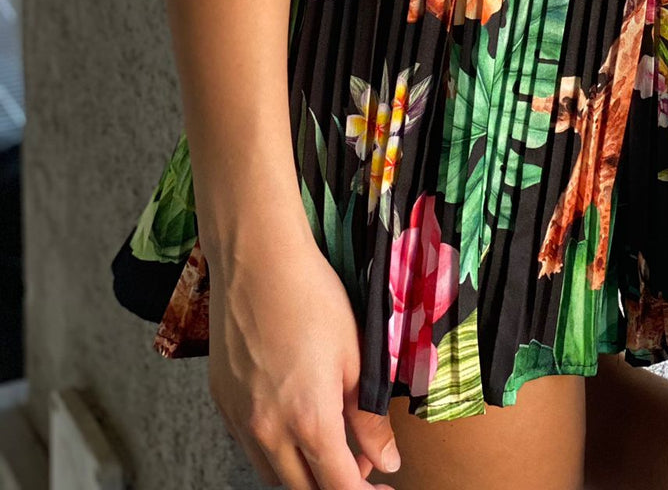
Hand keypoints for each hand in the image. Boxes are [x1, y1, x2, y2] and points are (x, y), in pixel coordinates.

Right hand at [207, 211, 401, 487]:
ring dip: (304, 474)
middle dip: (335, 486)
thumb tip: (386, 461)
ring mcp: (239, 420)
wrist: (256, 259)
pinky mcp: (222, 404)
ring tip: (333, 443)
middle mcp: (267, 431)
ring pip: (272, 475)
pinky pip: (251, 447)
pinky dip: (277, 451)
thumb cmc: (311, 297)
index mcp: (308, 420)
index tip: (383, 488)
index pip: (338, 487)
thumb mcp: (356, 356)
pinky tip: (297, 422)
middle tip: (363, 466)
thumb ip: (370, 418)